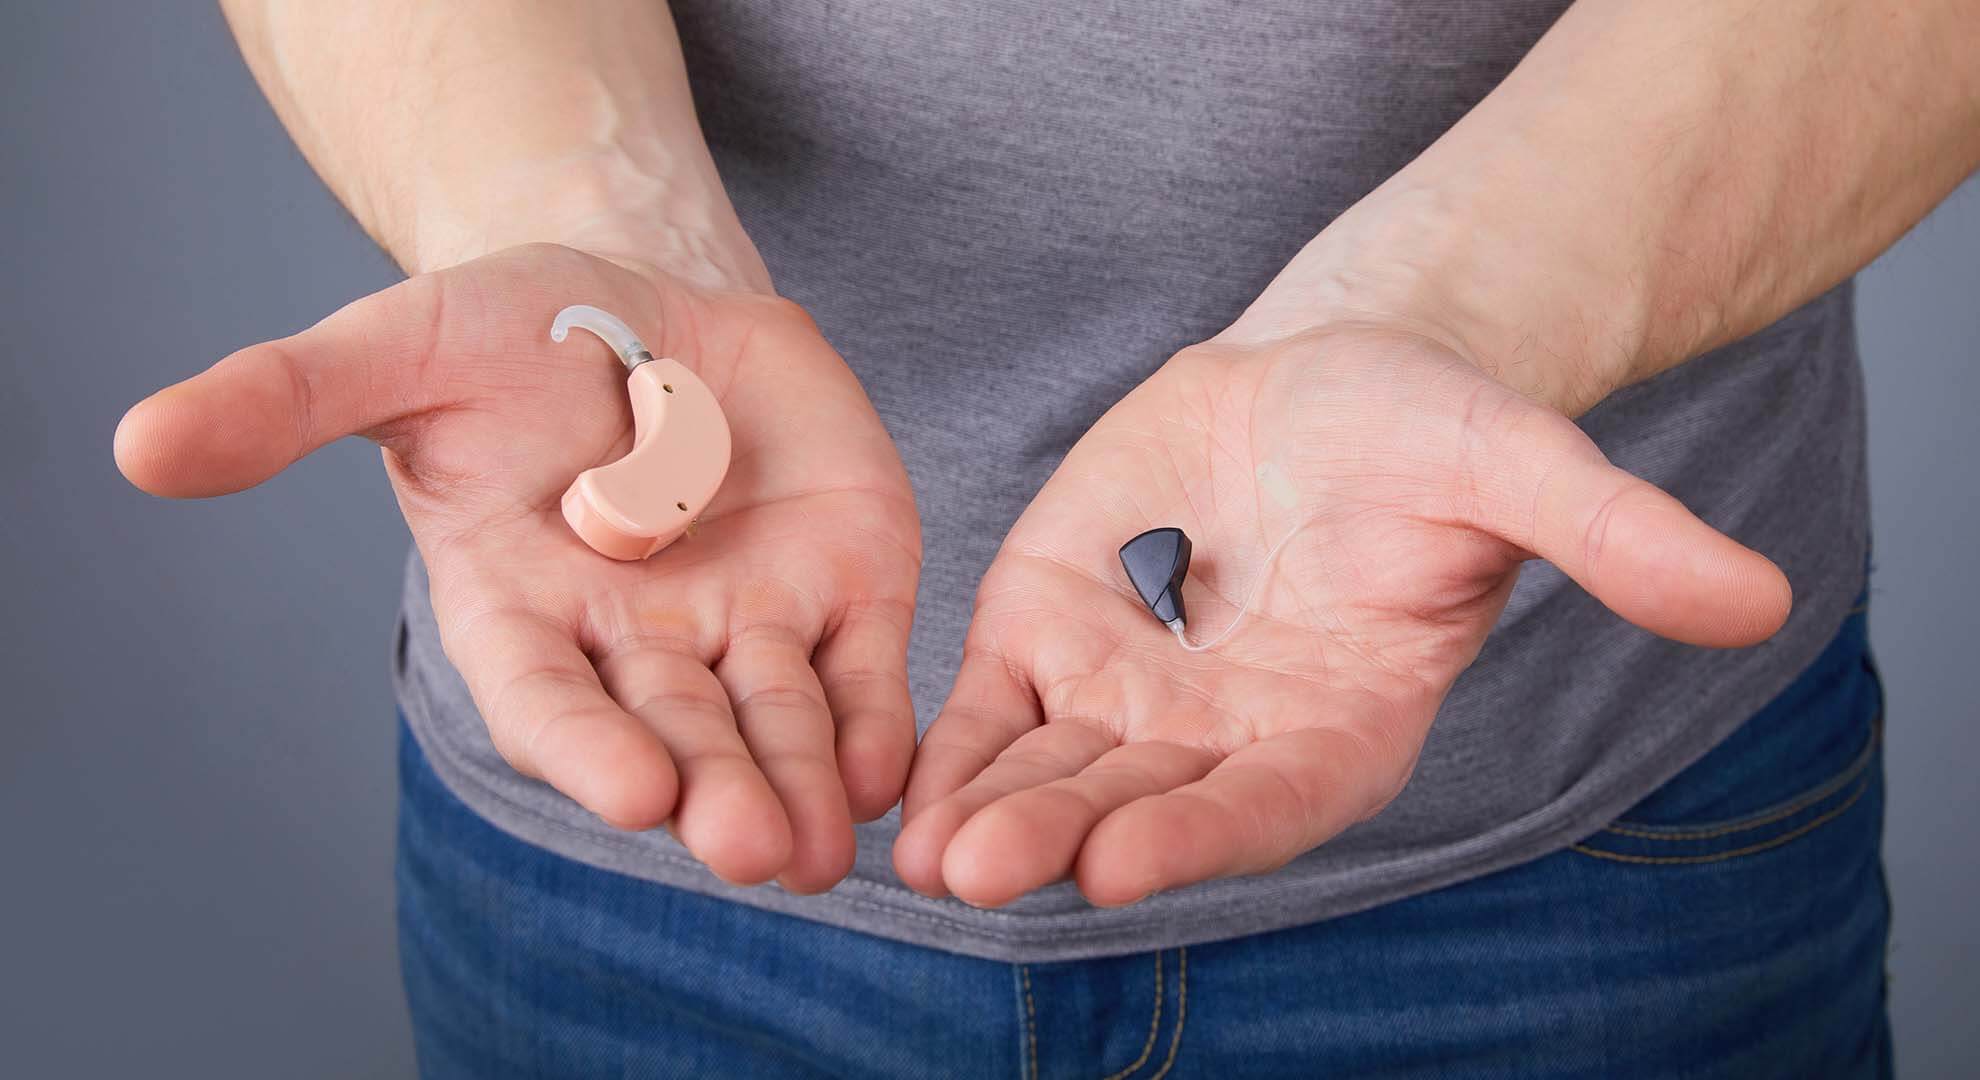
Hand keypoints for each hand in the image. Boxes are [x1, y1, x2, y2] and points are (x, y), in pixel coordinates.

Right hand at [117, 243, 919, 891]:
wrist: (644, 300)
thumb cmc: (505, 334)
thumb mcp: (396, 349)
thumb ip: (286, 400)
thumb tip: (140, 446)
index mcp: (522, 611)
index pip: (546, 701)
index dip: (586, 747)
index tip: (633, 790)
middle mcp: (635, 644)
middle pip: (674, 733)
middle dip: (712, 790)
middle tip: (745, 847)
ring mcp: (743, 623)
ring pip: (775, 722)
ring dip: (802, 786)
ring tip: (825, 846)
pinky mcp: (841, 590)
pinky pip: (861, 670)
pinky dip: (876, 721)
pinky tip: (898, 772)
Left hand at [894, 325, 1787, 906]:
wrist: (1334, 377)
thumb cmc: (1433, 426)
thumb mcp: (1520, 464)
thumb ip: (1614, 539)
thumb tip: (1755, 603)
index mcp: (1339, 724)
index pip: (1267, 800)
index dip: (1200, 831)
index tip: (1121, 861)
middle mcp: (1231, 736)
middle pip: (1139, 801)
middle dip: (1059, 838)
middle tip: (977, 873)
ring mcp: (1138, 697)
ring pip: (1054, 768)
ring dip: (987, 809)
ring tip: (919, 853)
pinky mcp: (1062, 633)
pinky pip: (999, 706)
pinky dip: (952, 744)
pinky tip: (894, 783)